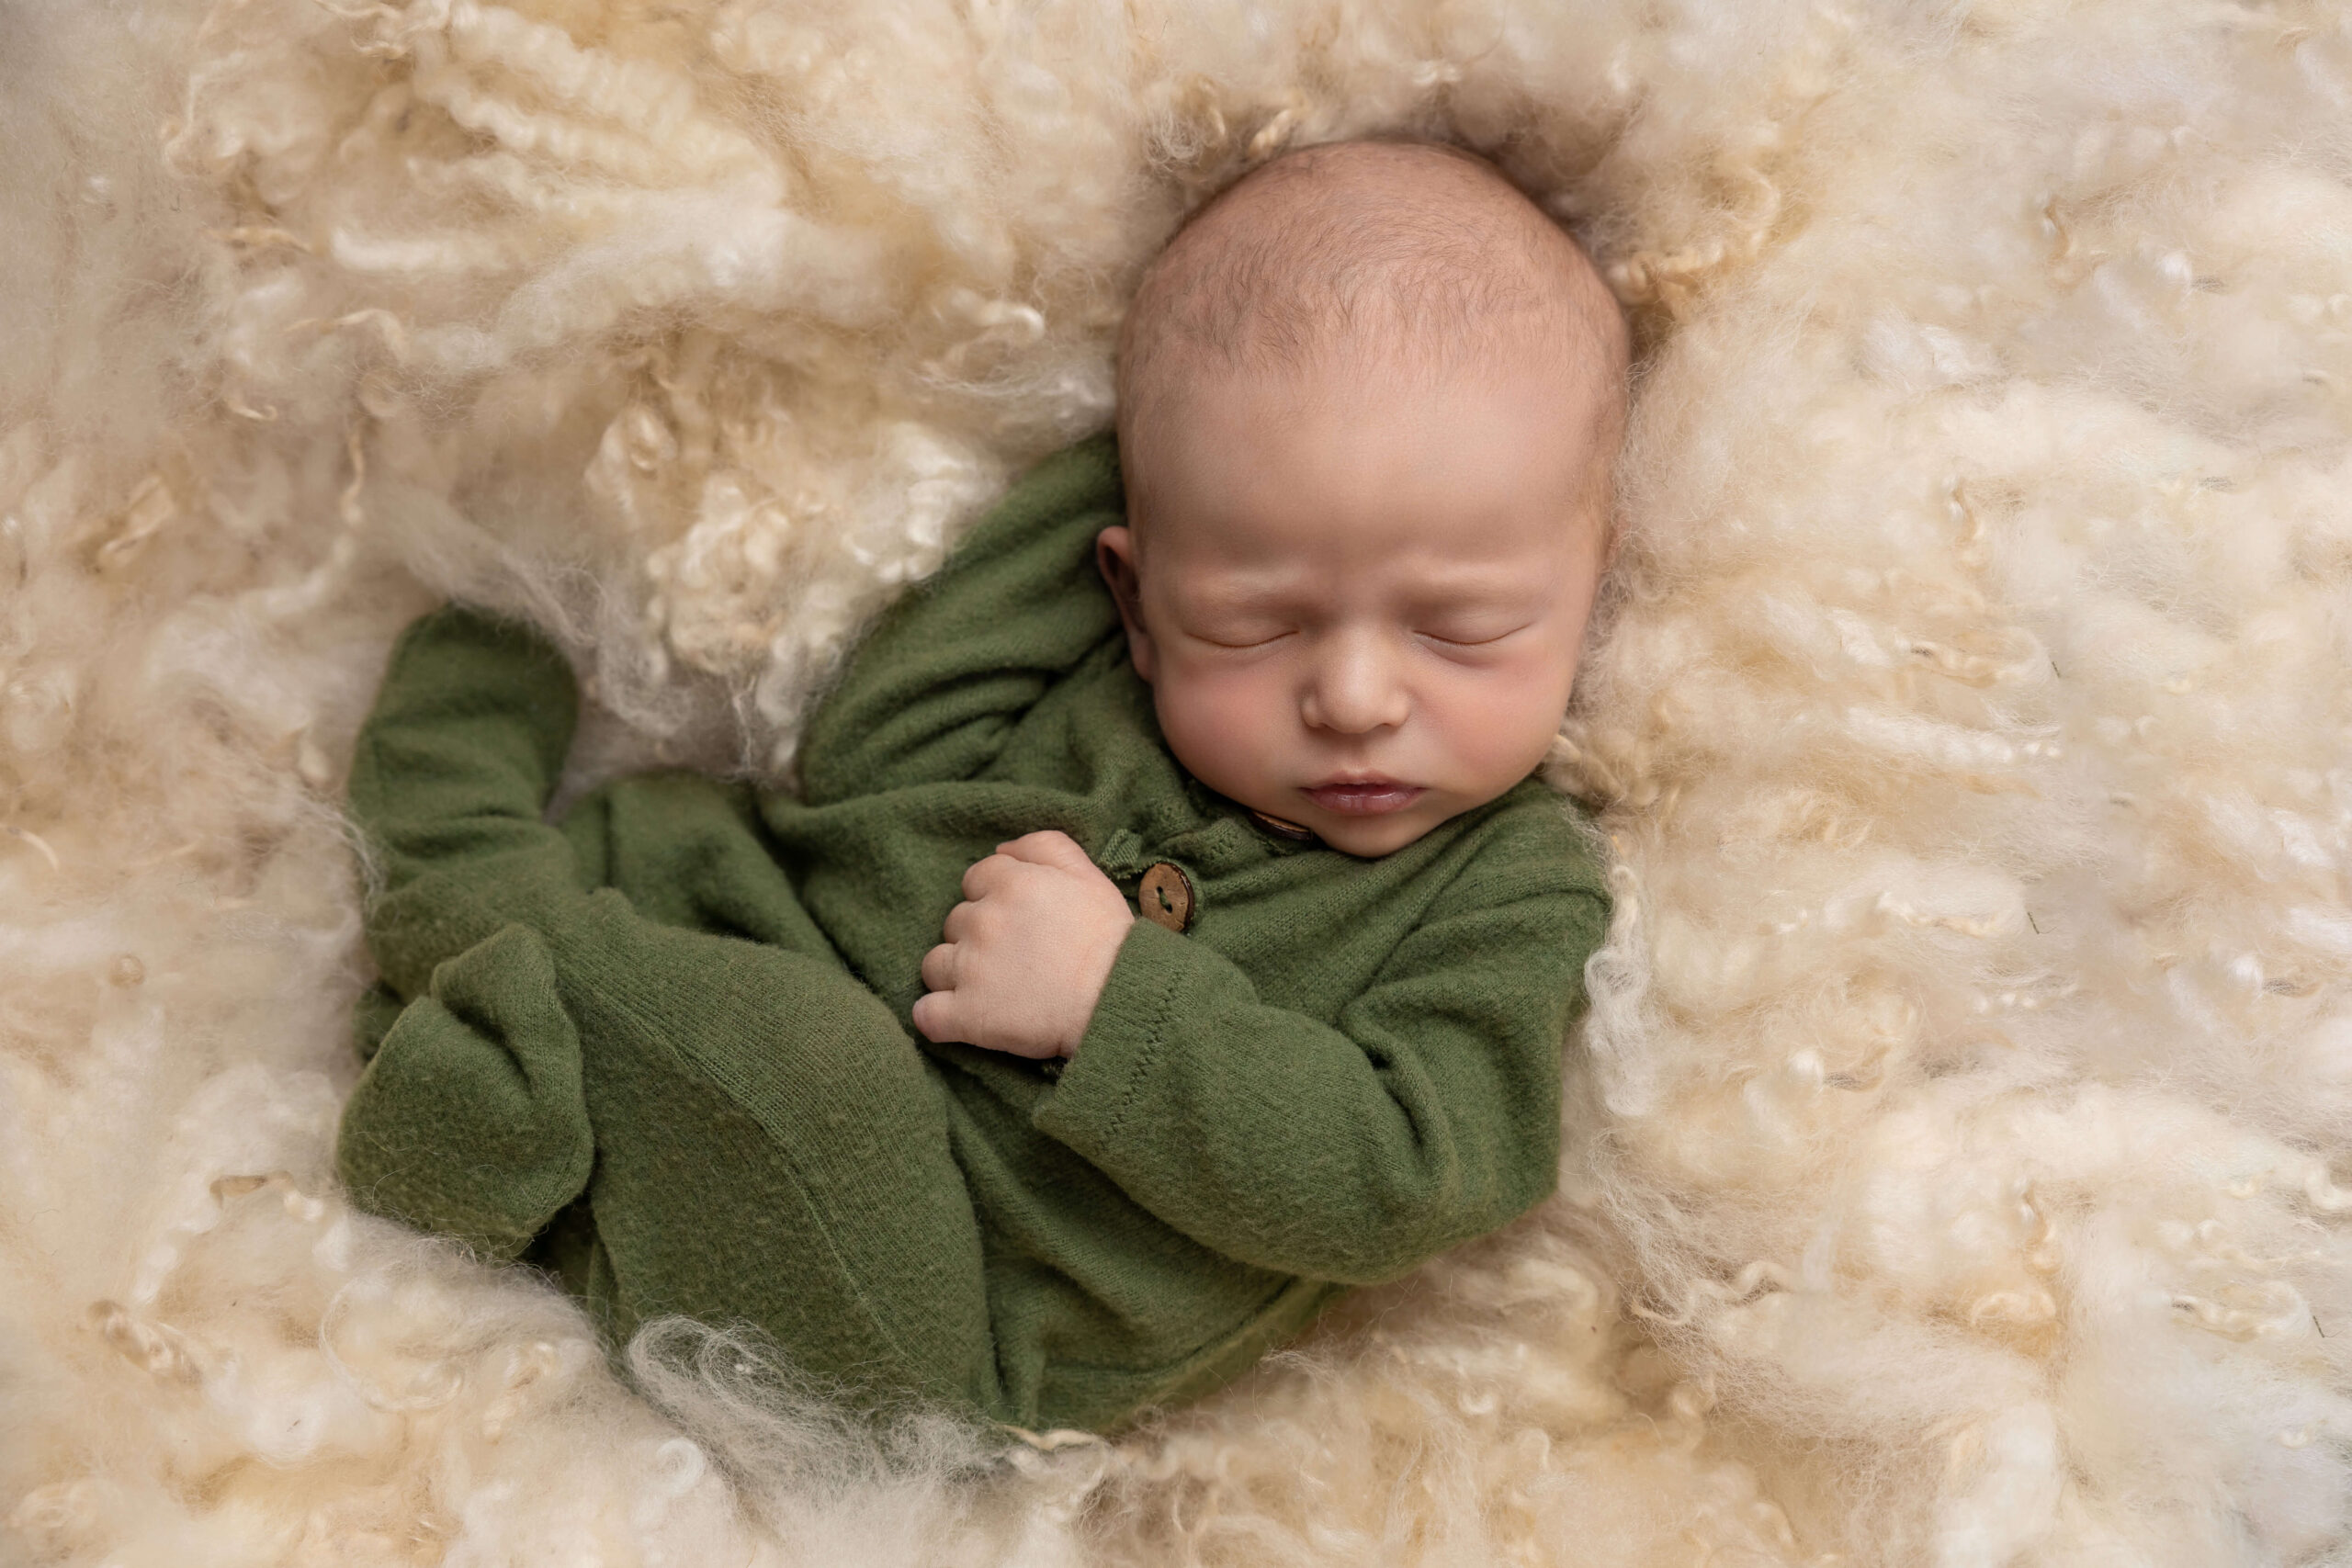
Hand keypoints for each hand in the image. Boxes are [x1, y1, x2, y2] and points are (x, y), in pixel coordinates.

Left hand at [912, 831, 1133, 1058]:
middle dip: (976, 938)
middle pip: (954, 922)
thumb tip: (1001, 849)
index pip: (975, 880)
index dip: (994, 900)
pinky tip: (956, 1020)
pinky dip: (937, 1018)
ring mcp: (969, 968)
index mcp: (1009, 883)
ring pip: (934, 965)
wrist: (1120, 999)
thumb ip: (1043, 847)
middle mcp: (982, 920)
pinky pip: (927, 1015)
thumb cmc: (1111, 940)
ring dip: (954, 976)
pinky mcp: (966, 1015)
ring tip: (990, 991)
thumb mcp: (1088, 874)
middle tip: (1012, 959)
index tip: (1018, 923)